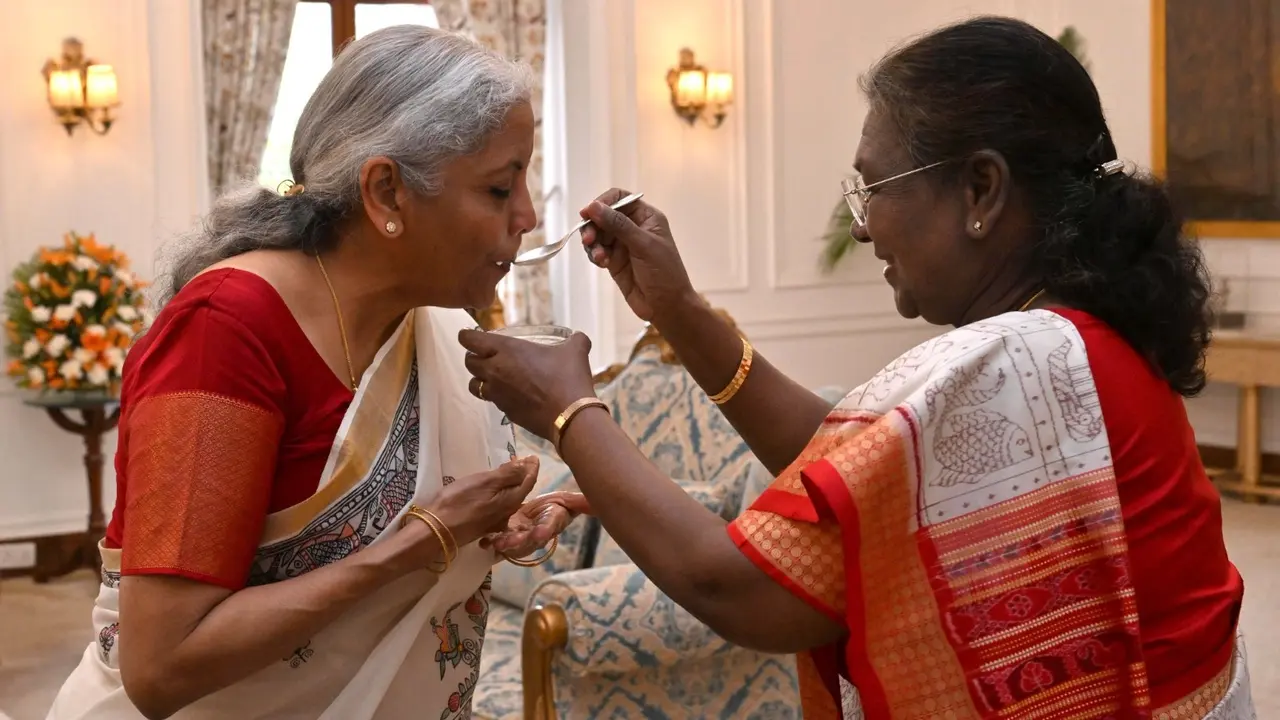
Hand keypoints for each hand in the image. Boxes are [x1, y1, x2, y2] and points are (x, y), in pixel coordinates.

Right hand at [397, 457, 539, 568]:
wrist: (436, 530)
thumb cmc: (460, 502)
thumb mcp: (485, 482)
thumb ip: (508, 474)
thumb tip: (528, 464)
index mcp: (511, 501)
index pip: (528, 482)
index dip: (531, 468)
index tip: (533, 457)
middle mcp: (508, 513)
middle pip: (520, 491)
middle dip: (524, 476)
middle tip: (523, 461)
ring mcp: (495, 520)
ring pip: (510, 499)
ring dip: (512, 484)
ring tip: (509, 470)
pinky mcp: (483, 524)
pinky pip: (498, 505)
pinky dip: (500, 493)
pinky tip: (493, 489)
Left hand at [459, 330, 596, 439]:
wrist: (570, 416)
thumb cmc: (568, 378)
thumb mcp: (575, 351)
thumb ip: (575, 340)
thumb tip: (580, 337)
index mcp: (506, 350)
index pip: (471, 341)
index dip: (466, 337)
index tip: (467, 336)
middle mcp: (495, 371)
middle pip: (469, 363)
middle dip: (473, 357)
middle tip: (483, 355)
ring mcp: (498, 394)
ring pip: (474, 385)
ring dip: (479, 379)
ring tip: (491, 376)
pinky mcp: (505, 411)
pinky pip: (492, 401)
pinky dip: (496, 396)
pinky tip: (510, 394)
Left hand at [484, 491, 592, 556]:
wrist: (539, 514)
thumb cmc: (554, 507)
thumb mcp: (567, 501)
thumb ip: (579, 503)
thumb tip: (596, 505)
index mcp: (551, 525)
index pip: (549, 528)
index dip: (544, 531)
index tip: (539, 532)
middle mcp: (536, 536)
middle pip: (528, 542)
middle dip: (518, 542)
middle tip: (508, 540)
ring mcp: (521, 538)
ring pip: (513, 545)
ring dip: (504, 544)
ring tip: (494, 542)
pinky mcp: (508, 537)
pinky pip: (500, 542)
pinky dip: (492, 542)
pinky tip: (484, 541)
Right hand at [580, 188, 696, 321]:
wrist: (667, 306)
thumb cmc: (665, 274)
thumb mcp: (643, 245)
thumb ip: (618, 224)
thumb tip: (594, 207)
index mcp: (646, 217)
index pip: (619, 198)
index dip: (602, 203)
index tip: (587, 213)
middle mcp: (633, 227)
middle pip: (603, 216)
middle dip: (593, 226)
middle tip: (588, 239)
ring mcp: (623, 244)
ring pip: (597, 234)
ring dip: (593, 243)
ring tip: (598, 256)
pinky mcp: (614, 261)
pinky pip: (597, 251)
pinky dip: (595, 255)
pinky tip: (602, 262)